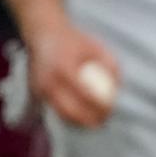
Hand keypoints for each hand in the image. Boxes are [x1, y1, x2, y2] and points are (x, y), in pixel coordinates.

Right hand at [25, 6, 119, 127]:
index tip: (111, 109)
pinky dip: (70, 116)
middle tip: (104, 120)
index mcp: (63, 66)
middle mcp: (48, 79)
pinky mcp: (37, 93)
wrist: (44, 34)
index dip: (98, 106)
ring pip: (62, 114)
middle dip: (90, 119)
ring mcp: (40, 87)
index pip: (83, 93)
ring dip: (80, 122)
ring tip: (96, 121)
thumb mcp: (97, 48)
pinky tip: (84, 116)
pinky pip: (56, 110)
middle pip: (71, 110)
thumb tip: (119, 89)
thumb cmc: (76, 42)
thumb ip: (111, 67)